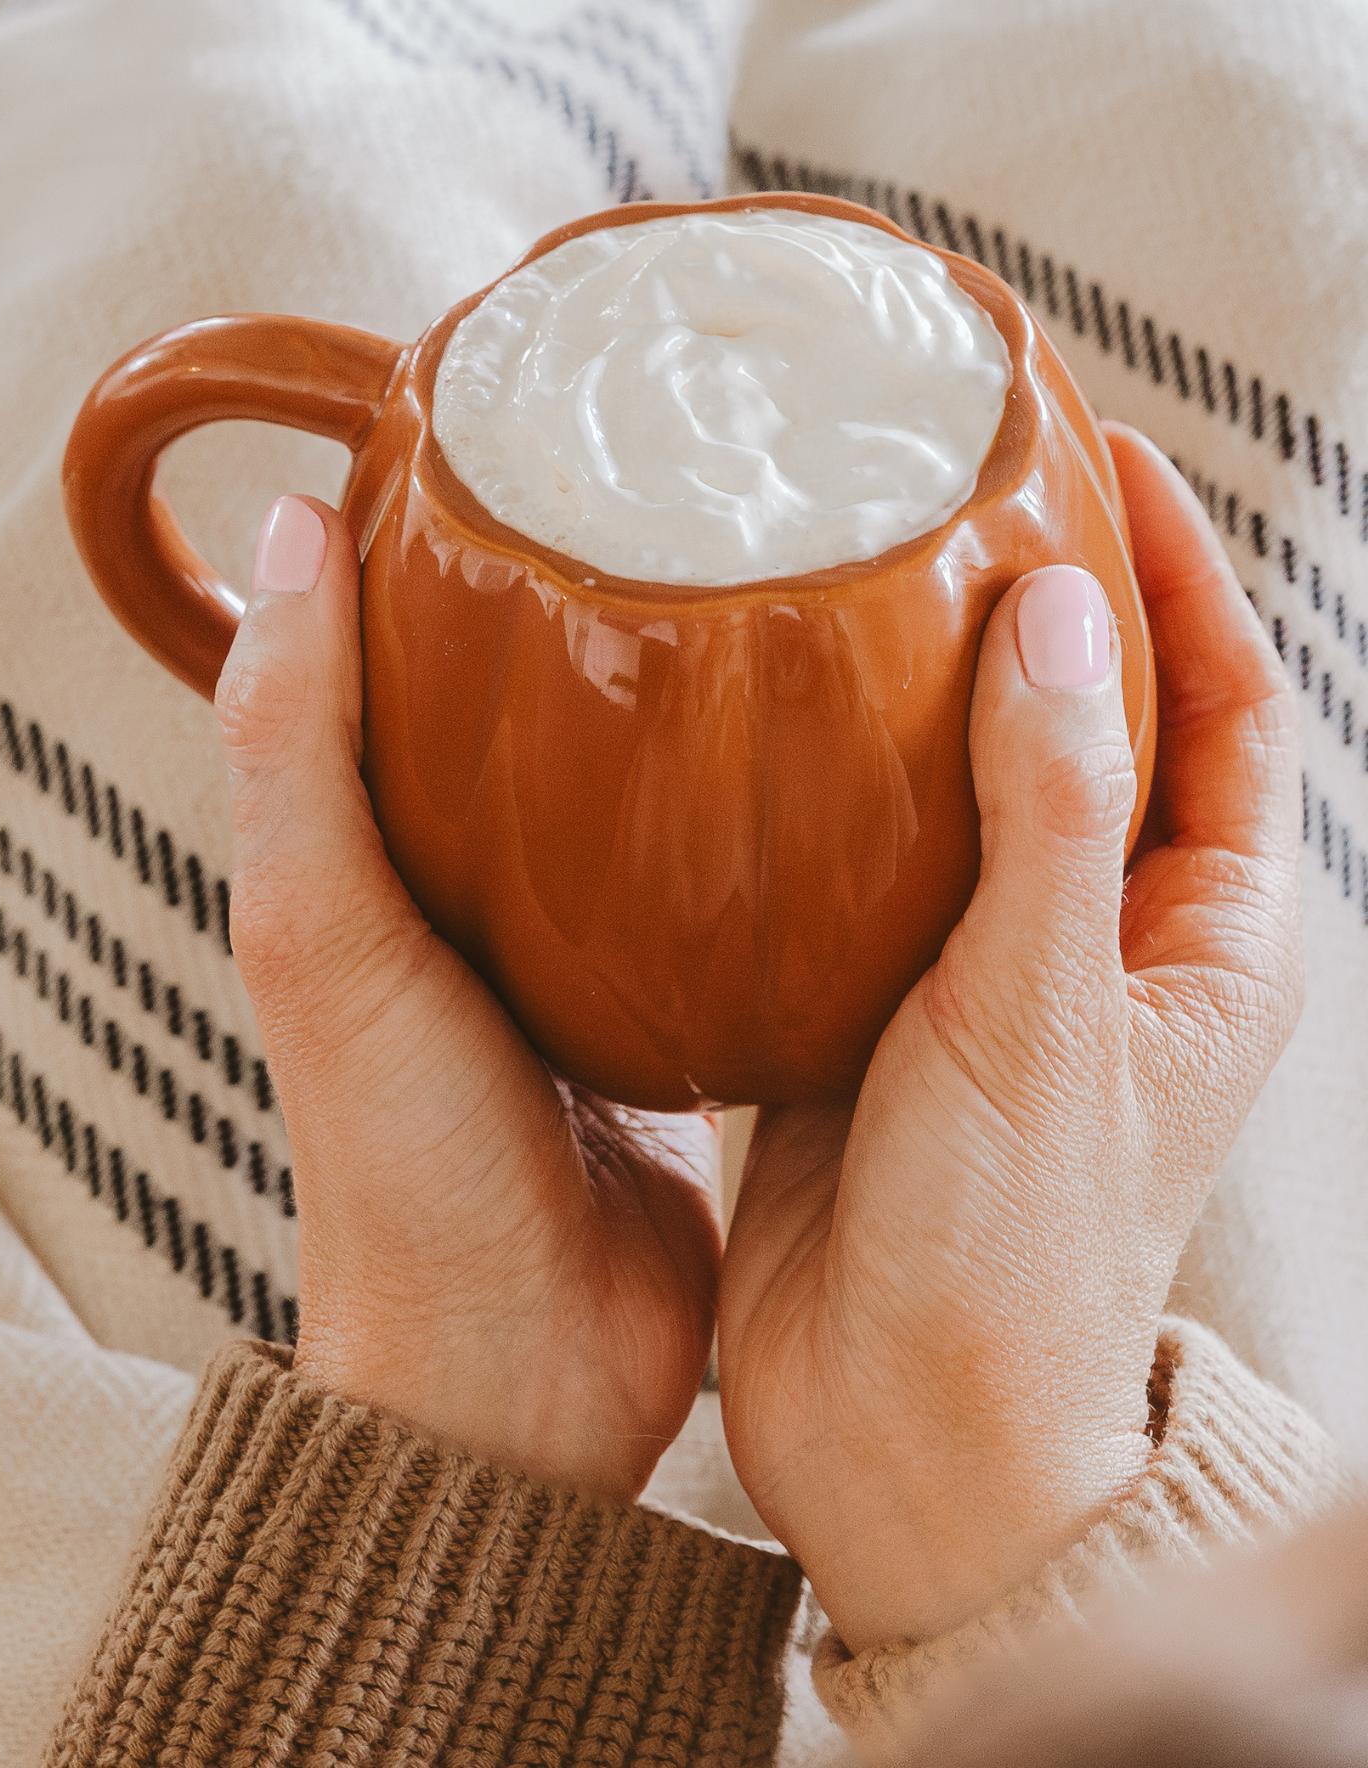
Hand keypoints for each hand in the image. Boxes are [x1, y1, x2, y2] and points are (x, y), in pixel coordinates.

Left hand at [215, 495, 719, 1502]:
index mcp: (385, 843)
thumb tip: (300, 528)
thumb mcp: (323, 940)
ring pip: (655, 767)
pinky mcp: (687, 990)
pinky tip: (856, 750)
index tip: (549, 417)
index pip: (411, 638)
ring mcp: (596, 930)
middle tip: (715, 472)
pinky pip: (732, 866)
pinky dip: (777, 804)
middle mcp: (486, 872)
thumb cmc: (404, 1166)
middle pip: (552, 687)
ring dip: (716, 687)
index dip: (460, 527)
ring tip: (810, 579)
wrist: (517, 1369)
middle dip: (619, 583)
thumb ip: (298, 750)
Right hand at [716, 424, 1303, 1652]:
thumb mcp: (1040, 1016)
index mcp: (1199, 942)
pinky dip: (825, 798)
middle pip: (1092, 730)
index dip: (1175, 572)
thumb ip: (1046, 815)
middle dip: (1042, 608)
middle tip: (958, 492)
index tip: (1100, 454)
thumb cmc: (1011, 1258)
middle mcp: (1098, 947)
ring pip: (965, 794)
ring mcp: (980, 980)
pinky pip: (862, 870)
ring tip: (848, 584)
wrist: (902, 1434)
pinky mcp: (874, 1016)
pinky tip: (758, 743)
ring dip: (922, 696)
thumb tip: (1052, 616)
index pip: (1220, 709)